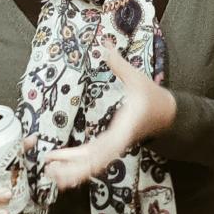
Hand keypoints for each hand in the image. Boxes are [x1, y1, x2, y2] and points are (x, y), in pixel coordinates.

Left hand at [41, 45, 175, 191]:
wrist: (165, 113)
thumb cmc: (151, 96)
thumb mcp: (137, 78)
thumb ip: (118, 63)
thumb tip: (105, 42)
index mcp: (126, 126)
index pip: (111, 144)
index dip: (96, 154)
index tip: (80, 159)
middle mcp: (118, 141)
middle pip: (96, 161)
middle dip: (75, 168)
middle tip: (51, 166)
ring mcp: (113, 147)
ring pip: (91, 165)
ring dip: (71, 170)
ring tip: (49, 169)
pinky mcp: (109, 148)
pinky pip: (91, 160)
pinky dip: (76, 165)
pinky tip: (59, 165)